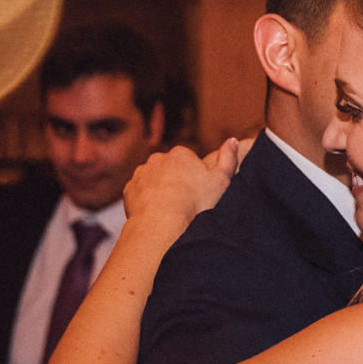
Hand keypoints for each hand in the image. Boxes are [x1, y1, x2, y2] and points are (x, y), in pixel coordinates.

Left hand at [123, 139, 240, 236]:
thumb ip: (229, 158)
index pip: (189, 161)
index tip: (198, 192)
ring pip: (154, 180)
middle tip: (185, 202)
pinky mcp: (130, 189)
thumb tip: (233, 140)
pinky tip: (156, 213)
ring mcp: (141, 173)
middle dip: (176, 180)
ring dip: (160, 190)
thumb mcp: (222, 180)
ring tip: (170, 210)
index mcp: (180, 153)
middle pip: (170, 168)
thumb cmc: (195, 202)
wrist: (162, 223)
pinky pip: (140, 193)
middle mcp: (158, 158)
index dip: (195, 177)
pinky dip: (146, 201)